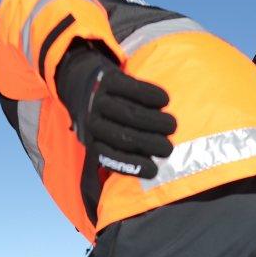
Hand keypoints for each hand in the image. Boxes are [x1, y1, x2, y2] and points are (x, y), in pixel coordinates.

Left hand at [57, 46, 175, 178]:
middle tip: (168, 149)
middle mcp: (93, 123)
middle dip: (152, 145)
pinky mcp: (110, 80)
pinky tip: (165, 101)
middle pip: (125, 137)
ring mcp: (101, 100)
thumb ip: (120, 157)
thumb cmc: (104, 121)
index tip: (154, 171)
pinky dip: (153, 95)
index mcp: (92, 141)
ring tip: (171, 126)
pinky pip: (135, 89)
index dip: (134, 166)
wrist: (83, 85)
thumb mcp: (103, 141)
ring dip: (157, 122)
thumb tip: (140, 177)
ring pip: (132, 115)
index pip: (112, 158)